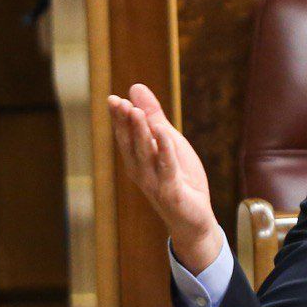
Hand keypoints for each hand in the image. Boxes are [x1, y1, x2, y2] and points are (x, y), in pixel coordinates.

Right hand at [107, 84, 220, 271]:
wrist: (193, 219)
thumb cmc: (180, 178)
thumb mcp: (169, 141)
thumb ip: (153, 116)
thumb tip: (135, 87)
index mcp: (137, 159)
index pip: (125, 136)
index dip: (118, 118)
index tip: (113, 99)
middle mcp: (140, 171)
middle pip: (131, 144)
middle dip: (124, 123)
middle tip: (118, 102)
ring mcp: (154, 183)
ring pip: (145, 154)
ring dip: (140, 133)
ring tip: (135, 112)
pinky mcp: (172, 192)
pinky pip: (167, 167)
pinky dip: (164, 149)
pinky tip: (162, 132)